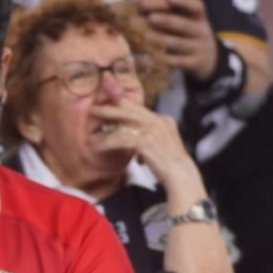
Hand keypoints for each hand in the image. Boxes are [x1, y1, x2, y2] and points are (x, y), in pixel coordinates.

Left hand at [88, 99, 202, 192]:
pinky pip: (121, 140)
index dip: (122, 101)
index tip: (108, 96)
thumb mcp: (160, 144)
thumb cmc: (169, 164)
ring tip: (90, 137)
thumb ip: (147, 136)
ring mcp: (153, 131)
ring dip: (104, 131)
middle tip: (93, 109)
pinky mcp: (146, 142)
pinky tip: (96, 147)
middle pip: (129, 110)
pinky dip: (106, 143)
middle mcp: (158, 121)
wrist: (182, 176)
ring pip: (123, 125)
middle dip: (109, 108)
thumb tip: (130, 137)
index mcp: (163, 120)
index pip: (139, 108)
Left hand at [137, 0, 217, 79]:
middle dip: (168, 21)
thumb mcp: (184, 20)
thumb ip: (166, 12)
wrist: (208, 58)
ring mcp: (199, 48)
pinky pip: (178, 61)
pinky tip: (151, 56)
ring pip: (180, 44)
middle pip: (186, 25)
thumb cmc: (186, 33)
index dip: (184, 1)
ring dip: (162, 39)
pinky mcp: (193, 63)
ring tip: (145, 36)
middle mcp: (201, 31)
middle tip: (151, 17)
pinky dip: (164, 59)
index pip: (197, 6)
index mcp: (198, 17)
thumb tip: (137, 0)